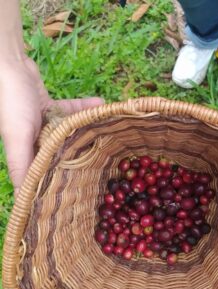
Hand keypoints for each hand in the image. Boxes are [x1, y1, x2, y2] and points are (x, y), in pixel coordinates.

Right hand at [0, 57, 103, 195]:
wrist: (9, 63)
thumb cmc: (11, 102)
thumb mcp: (16, 137)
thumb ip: (21, 164)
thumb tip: (25, 197)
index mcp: (27, 152)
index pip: (47, 171)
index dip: (64, 179)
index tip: (86, 185)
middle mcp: (35, 140)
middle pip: (63, 153)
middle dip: (82, 156)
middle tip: (105, 160)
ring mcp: (43, 123)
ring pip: (70, 131)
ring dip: (87, 129)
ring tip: (108, 131)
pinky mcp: (50, 106)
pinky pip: (71, 110)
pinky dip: (85, 108)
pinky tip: (101, 104)